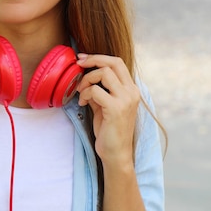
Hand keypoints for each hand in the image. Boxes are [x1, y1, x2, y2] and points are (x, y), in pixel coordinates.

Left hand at [75, 54, 140, 169]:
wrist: (116, 153)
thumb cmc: (109, 130)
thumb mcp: (104, 105)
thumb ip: (99, 90)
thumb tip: (84, 77)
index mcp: (131, 89)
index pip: (117, 62)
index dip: (98, 57)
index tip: (82, 58)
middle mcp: (132, 92)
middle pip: (113, 62)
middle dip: (92, 60)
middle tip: (78, 65)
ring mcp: (126, 99)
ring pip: (104, 73)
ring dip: (87, 80)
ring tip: (81, 92)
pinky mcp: (116, 108)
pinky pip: (95, 90)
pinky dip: (85, 94)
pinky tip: (83, 103)